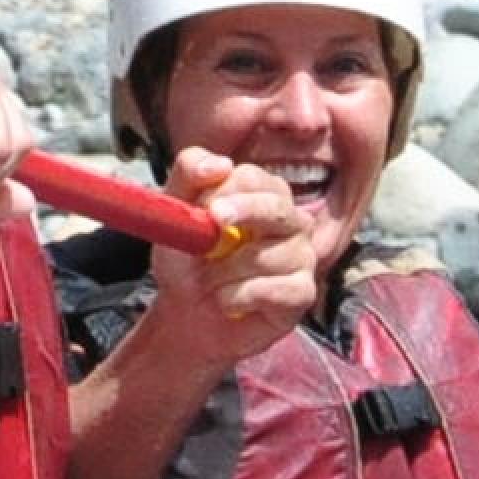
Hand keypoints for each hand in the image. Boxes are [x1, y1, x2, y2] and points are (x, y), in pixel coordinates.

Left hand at [143, 154, 331, 365]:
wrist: (189, 315)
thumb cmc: (188, 262)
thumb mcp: (176, 217)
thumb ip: (188, 177)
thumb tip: (220, 163)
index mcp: (263, 194)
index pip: (254, 179)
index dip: (231, 190)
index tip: (209, 206)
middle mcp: (290, 221)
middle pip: (276, 207)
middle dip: (245, 213)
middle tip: (216, 221)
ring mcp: (302, 256)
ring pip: (268, 255)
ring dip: (225, 273)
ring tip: (211, 283)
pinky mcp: (303, 292)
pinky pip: (273, 289)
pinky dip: (239, 298)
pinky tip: (229, 303)